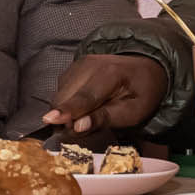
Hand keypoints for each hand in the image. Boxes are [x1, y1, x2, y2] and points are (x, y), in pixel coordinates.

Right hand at [44, 52, 167, 137]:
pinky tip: (84, 108)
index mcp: (110, 73)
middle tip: (85, 130)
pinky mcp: (71, 69)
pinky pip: (60, 92)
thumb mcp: (133, 112)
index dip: (67, 110)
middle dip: (67, 119)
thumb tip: (78, 127)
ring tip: (89, 117)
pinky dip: (66, 105)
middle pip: (65, 97)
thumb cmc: (142, 92)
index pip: (84, 96)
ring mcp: (78, 64)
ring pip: (58, 96)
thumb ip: (106, 118)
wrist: (144, 68)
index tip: (50, 120)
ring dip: (66, 113)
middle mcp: (89, 64)